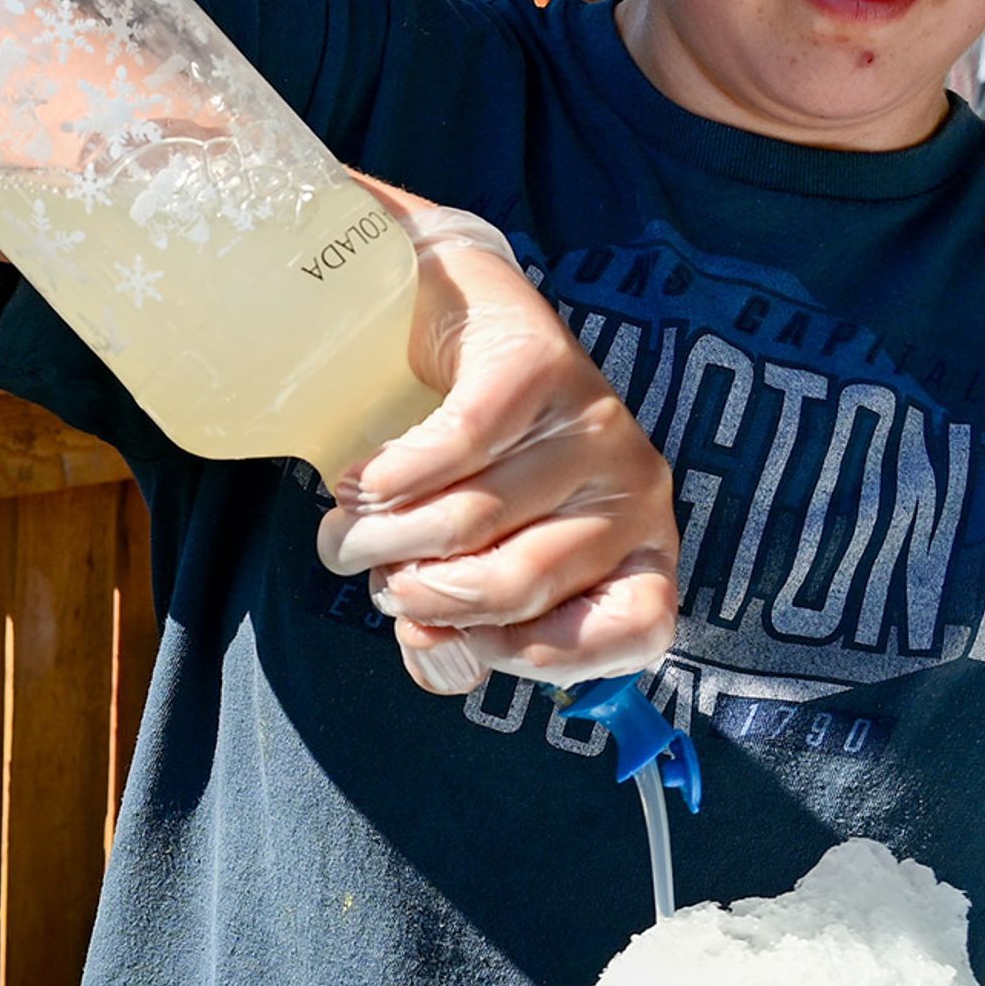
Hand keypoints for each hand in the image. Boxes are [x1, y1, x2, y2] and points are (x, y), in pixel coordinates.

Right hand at [313, 183, 678, 694]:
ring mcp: (598, 423)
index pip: (637, 630)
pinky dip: (386, 481)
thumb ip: (454, 633)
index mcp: (639, 551)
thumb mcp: (469, 564)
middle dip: (420, 596)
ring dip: (379, 539)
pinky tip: (359, 484)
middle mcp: (637, 490)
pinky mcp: (544, 367)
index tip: (462, 641)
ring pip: (470, 519)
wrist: (457, 326)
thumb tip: (437, 659)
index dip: (538, 657)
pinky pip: (455, 449)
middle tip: (378, 580)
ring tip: (344, 533)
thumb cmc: (470, 469)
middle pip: (519, 583)